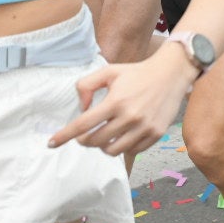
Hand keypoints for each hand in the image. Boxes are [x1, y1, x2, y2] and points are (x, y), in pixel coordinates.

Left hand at [47, 55, 196, 156]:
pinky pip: (131, 151)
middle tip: (84, 134)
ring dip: (102, 145)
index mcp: (116, 101)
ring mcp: (144, 128)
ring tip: (104, 135)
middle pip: (95, 141)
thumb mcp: (109, 71)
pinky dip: (122, 147)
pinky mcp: (155, 134)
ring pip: (112, 150)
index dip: (65, 135)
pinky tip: (122, 135)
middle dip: (84, 139)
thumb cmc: (137, 73)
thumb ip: (87, 85)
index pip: (83, 124)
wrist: (171, 74)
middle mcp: (130, 117)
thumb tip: (81, 108)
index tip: (52, 143)